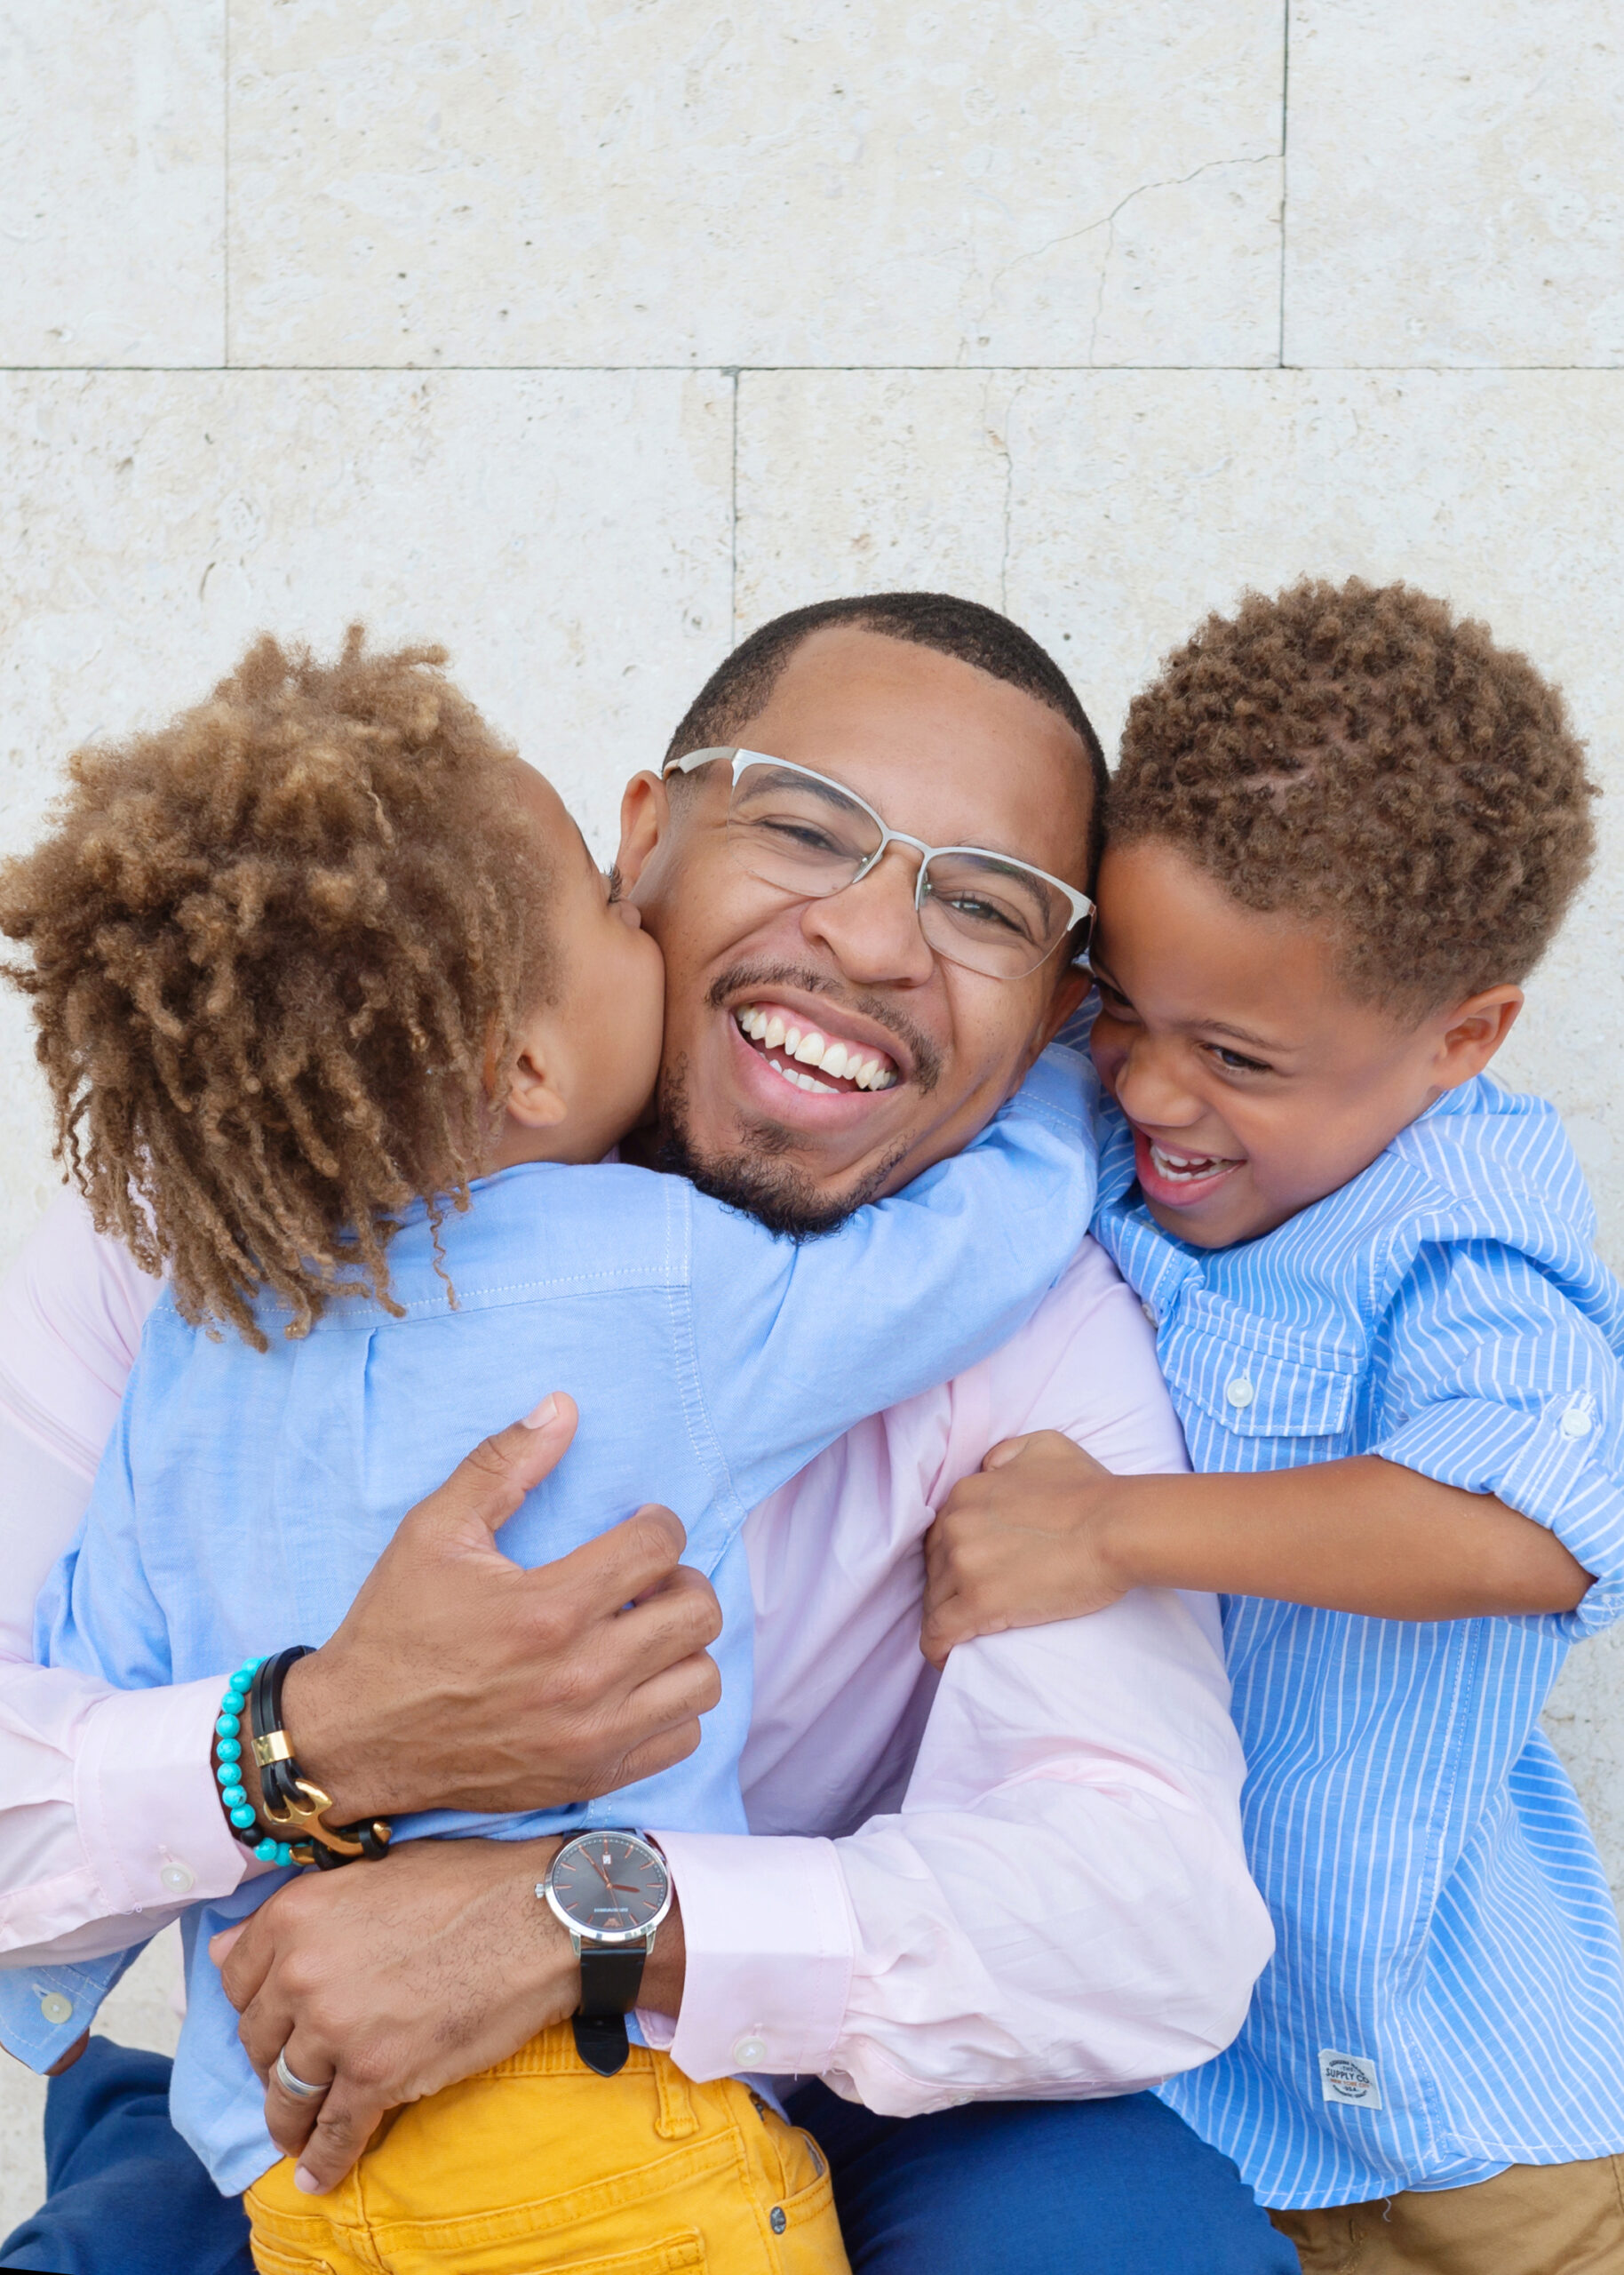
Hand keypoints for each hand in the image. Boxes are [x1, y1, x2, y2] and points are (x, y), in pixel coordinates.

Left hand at [212, 1836, 686, 2193]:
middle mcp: (301, 1971)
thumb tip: (224, 1950)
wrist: (539, 1917)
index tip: (276, 2023)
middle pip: (256, 2040)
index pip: (235, 1981)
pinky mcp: (376, 2074)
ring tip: (299, 2134)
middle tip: (301, 2072)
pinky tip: (318, 2175)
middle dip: (274, 2061)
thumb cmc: (467, 1885)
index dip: (257, 2005)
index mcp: (295, 1914)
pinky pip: (334, 2131)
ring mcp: (336, 2027)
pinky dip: (323, 2160)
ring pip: (286, 2093)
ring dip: (291, 2119)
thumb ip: (298, 1913)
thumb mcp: (369, 1875)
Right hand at [274, 1393, 722, 1820]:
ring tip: (643, 1631)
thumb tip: (563, 1406)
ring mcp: (591, 1735)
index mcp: (549, 1608)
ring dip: (682, 1646)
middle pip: (698, 1611)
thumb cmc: (396, 1629)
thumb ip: (502, 1464)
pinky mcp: (590, 1776)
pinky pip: (681, 1737)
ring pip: (702, 1678)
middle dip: (680, 1579)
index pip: (658, 1546)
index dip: (658, 1523)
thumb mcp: (434, 1531)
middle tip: (646, 1578)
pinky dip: (670, 1706)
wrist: (357, 1738)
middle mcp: (582, 1676)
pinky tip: (633, 1684)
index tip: (640, 1526)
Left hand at [921, 1431, 1134, 1668]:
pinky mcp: (979, 1604)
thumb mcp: (1044, 1447)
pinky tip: (947, 1658)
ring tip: (968, 1633)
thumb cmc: (1092, 1489)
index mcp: (966, 1493)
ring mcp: (965, 1565)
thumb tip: (989, 1469)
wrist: (1117, 1527)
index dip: (957, 1554)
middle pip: (935, 1566)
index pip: (943, 1532)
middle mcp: (956, 1525)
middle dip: (949, 1586)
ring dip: (947, 1616)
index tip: (975, 1571)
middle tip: (977, 1603)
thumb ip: (1007, 1455)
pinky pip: (938, 1634)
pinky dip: (938, 1648)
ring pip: (934, 1601)